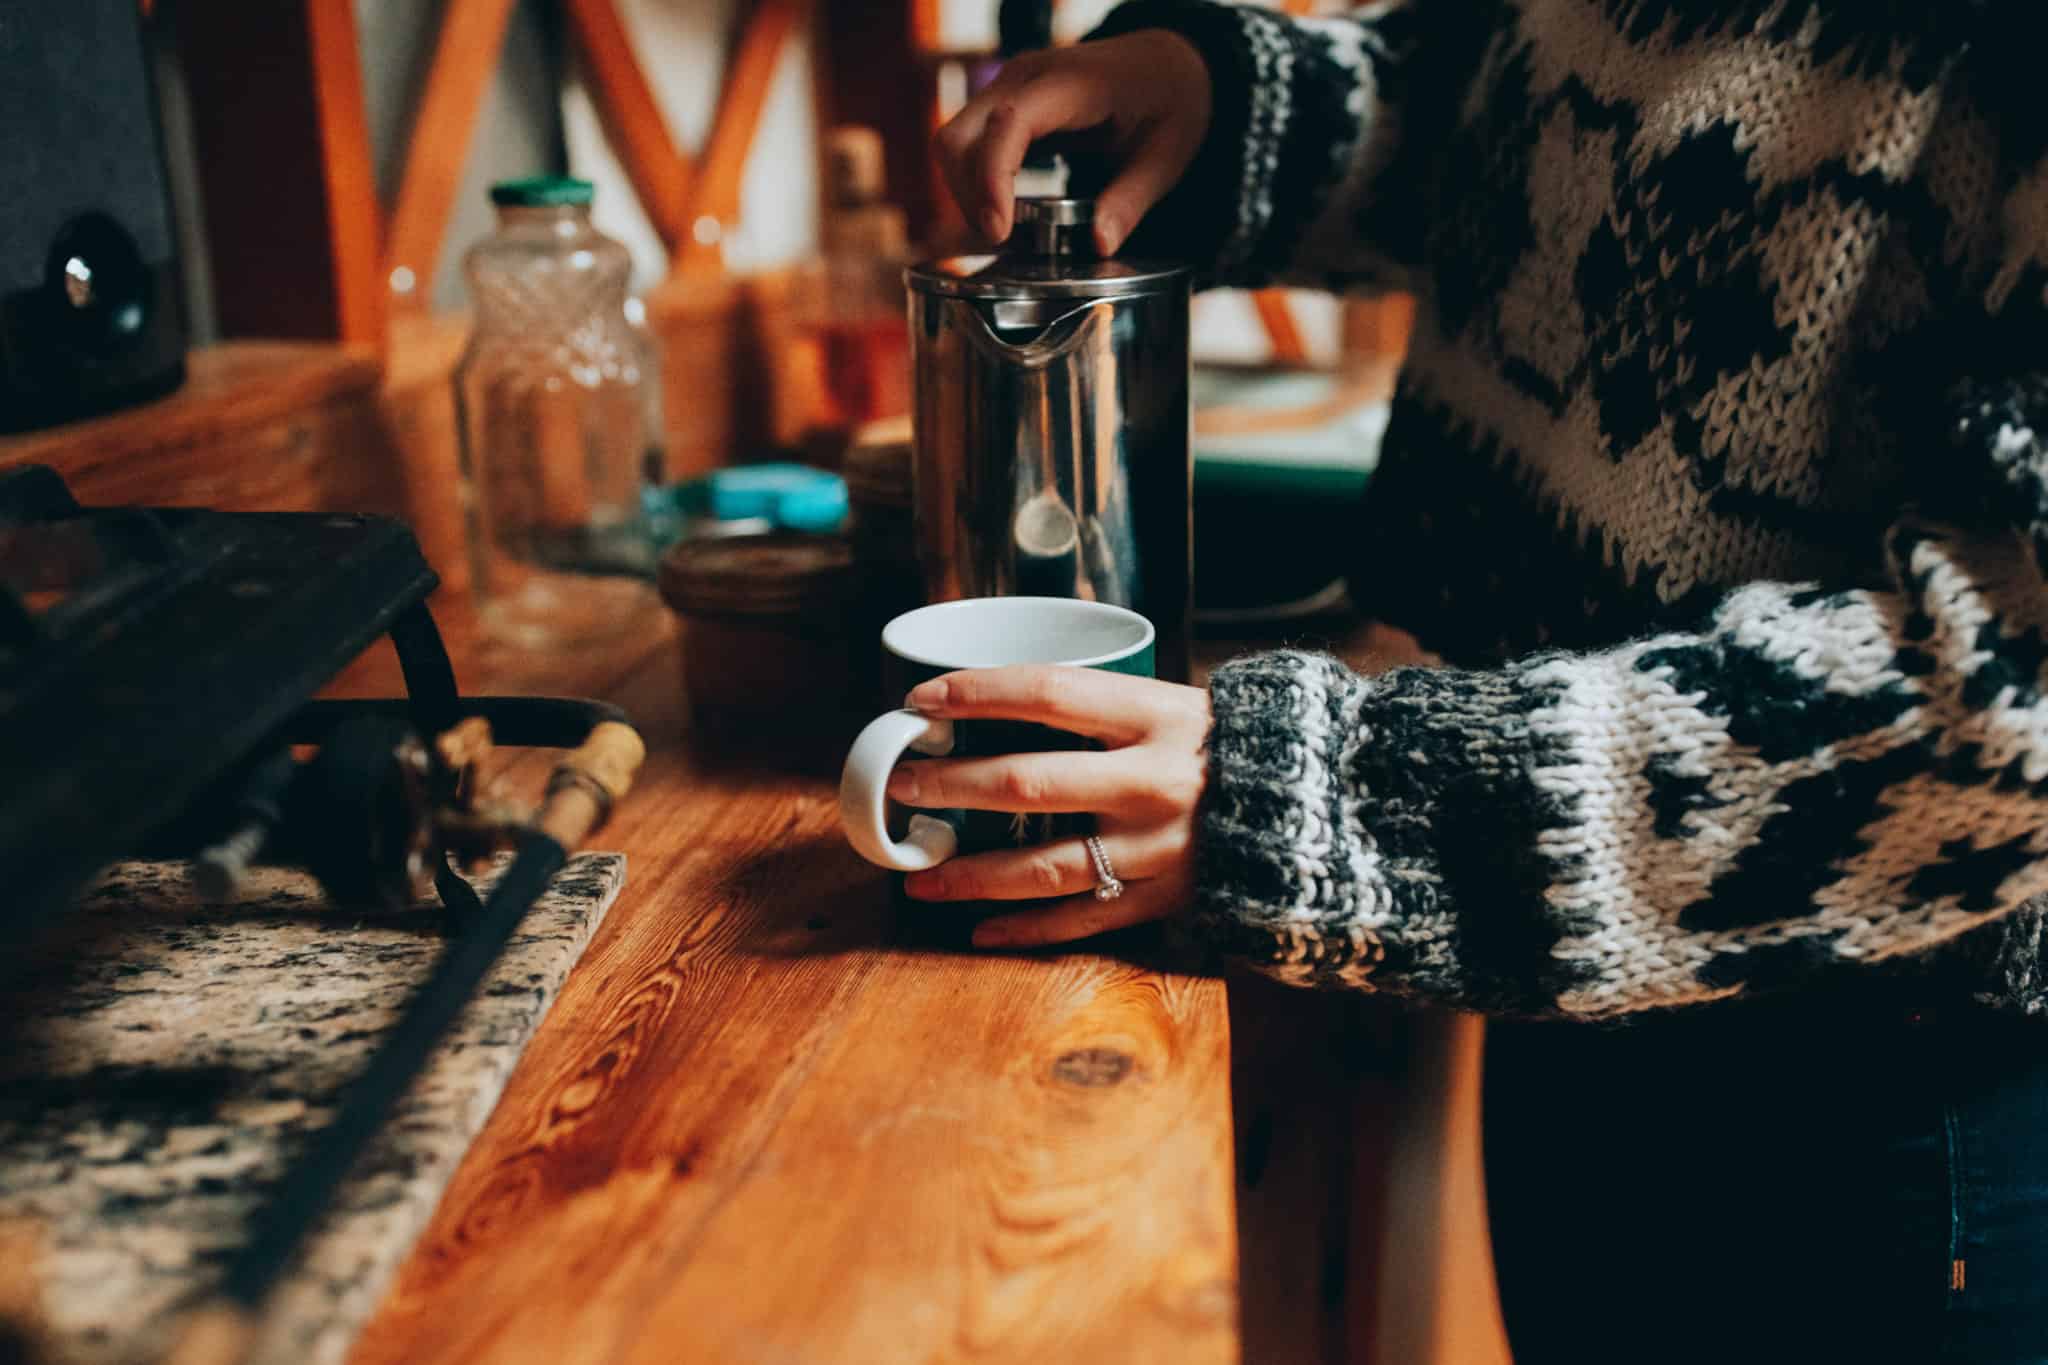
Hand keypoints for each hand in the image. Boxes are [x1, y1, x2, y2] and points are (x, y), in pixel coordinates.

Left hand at [889, 665, 1209, 947]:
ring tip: (918, 878)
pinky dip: (1025, 930)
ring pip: (1043, 868)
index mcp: (1155, 715)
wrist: (1319, 810)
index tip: (922, 700)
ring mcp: (1157, 848)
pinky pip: (1081, 922)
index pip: (1047, 693)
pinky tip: (979, 930)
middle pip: (1028, 784)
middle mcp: (1152, 782)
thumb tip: (993, 704)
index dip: (976, 694)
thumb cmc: (1230, 748)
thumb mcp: (1176, 705)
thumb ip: (1101, 708)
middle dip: (952, 786)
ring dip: (970, 874)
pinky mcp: (1165, 899)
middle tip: (902, 786)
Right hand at [933, 30, 1212, 254]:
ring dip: (965, 193)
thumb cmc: (1170, 101)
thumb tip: (1099, 243)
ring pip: (951, 142)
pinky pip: (966, 144)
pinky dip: (972, 182)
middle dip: (969, 196)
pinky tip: (1001, 213)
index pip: (1009, 123)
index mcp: (1072, 82)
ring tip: (1003, 231)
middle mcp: (1026, 77)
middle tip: (1002, 242)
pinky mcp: (1003, 104)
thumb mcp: (1167, 156)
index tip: (998, 232)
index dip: (993, 179)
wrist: (1166, 62)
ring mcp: (1008, 87)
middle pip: (959, 137)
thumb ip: (1132, 200)